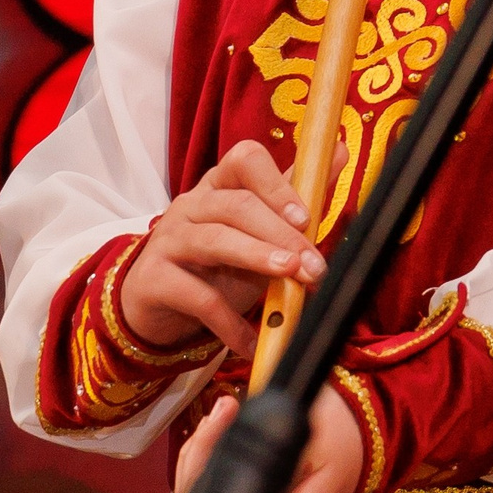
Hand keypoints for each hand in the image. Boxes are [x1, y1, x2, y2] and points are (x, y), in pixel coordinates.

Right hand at [119, 140, 324, 355]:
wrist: (159, 307)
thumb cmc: (215, 265)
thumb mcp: (258, 232)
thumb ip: (295, 196)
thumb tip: (338, 150)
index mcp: (218, 187)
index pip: (244, 160)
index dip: (277, 185)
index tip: (306, 217)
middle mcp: (190, 205)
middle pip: (236, 205)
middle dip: (282, 234)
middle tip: (315, 266)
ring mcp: (168, 240)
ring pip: (215, 240)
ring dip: (258, 258)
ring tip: (290, 277)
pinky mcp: (154, 279)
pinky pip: (199, 298)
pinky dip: (230, 322)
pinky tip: (251, 341)